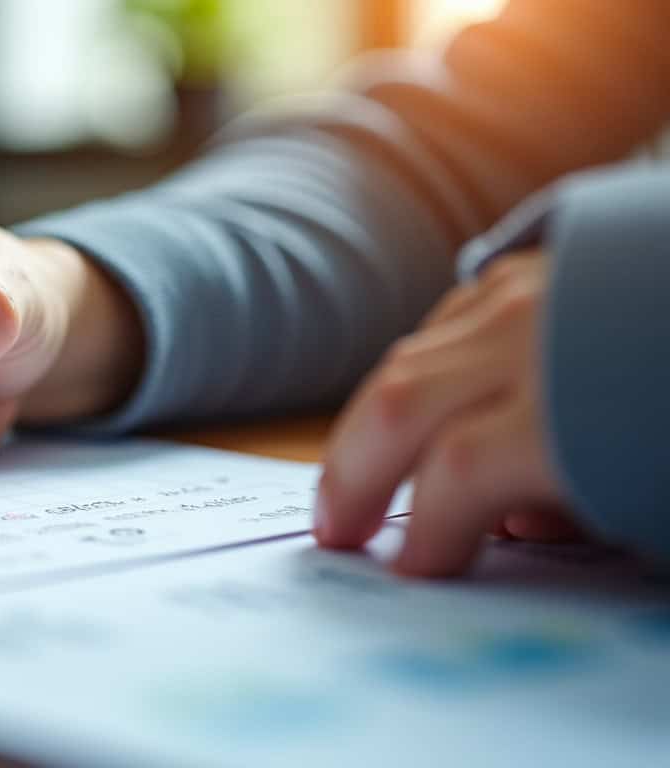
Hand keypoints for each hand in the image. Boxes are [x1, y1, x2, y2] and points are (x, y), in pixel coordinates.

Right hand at [314, 251, 581, 576]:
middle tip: (336, 529)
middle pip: (398, 406)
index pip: (454, 476)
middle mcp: (529, 335)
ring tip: (358, 472)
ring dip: (373, 423)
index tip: (415, 568)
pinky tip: (421, 400)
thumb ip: (578, 509)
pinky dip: (419, 367)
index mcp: (563, 406)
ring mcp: (529, 288)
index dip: (424, 532)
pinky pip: (450, 319)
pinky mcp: (540, 261)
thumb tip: (516, 521)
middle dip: (352, 477)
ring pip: (410, 358)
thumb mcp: (658, 488)